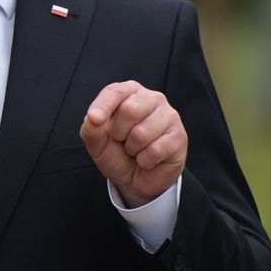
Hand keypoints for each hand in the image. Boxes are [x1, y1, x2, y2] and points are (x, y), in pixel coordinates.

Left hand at [79, 80, 187, 206]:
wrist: (136, 179)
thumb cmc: (116, 153)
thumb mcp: (97, 143)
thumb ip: (91, 128)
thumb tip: (93, 117)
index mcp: (129, 93)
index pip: (115, 91)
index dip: (103, 105)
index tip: (94, 119)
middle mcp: (151, 98)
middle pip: (130, 109)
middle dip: (119, 132)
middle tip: (121, 140)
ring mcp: (169, 116)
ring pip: (142, 133)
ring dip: (132, 149)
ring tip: (135, 149)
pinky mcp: (179, 136)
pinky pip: (155, 150)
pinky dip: (144, 160)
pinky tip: (148, 158)